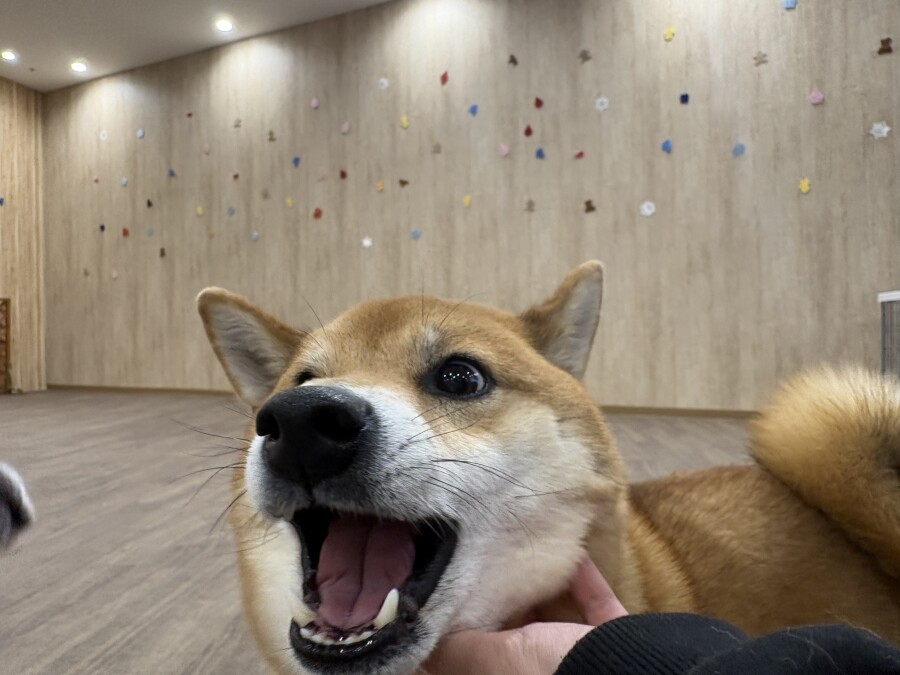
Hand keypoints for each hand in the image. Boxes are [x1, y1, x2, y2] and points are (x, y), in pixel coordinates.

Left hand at [425, 556, 627, 674]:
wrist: (637, 671)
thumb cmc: (556, 670)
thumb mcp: (493, 660)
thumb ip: (456, 647)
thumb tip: (420, 633)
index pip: (476, 657)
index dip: (462, 628)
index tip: (450, 591)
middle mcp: (540, 671)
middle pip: (513, 638)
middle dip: (499, 603)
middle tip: (482, 559)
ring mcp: (578, 660)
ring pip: (552, 621)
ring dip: (540, 588)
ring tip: (522, 551)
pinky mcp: (613, 640)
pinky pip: (594, 604)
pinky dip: (584, 580)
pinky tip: (573, 553)